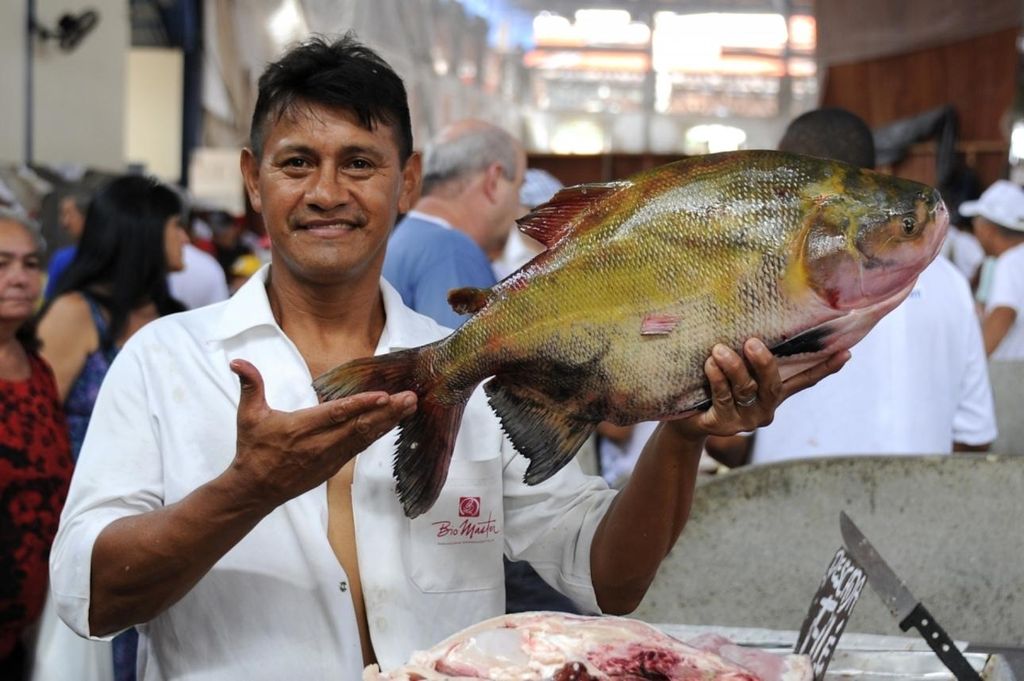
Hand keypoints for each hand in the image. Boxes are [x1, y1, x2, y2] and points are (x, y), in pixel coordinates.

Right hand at [228, 359, 416, 507]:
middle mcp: (320, 444)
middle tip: (411, 398)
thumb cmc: (253, 449)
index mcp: (301, 428)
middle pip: (360, 426)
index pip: (337, 414)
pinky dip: (378, 435)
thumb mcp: (248, 415)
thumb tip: (237, 362)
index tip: (384, 395)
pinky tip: (393, 424)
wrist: (255, 489)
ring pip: (365, 438)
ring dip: (389, 422)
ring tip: (410, 407)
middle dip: (388, 412)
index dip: (362, 405)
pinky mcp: (335, 466)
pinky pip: (360, 448)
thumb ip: (250, 385)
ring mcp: (330, 457)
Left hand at [666, 339, 849, 439]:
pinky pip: (722, 398)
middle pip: (773, 385)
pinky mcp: (723, 425)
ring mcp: (745, 420)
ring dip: (733, 367)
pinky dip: (716, 379)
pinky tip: (709, 365)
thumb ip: (748, 357)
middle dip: (764, 363)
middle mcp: (764, 408)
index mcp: (773, 393)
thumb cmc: (712, 386)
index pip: (804, 380)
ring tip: (719, 349)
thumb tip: (756, 323)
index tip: (846, 352)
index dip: (825, 368)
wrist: (684, 419)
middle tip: (752, 343)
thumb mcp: (734, 370)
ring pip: (745, 390)